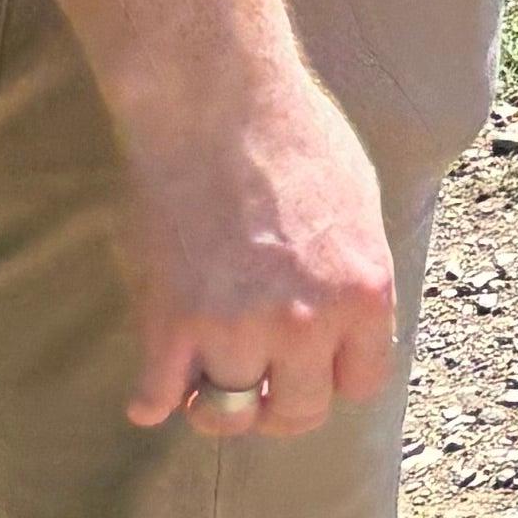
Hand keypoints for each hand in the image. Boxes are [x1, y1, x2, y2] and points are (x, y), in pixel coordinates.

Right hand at [113, 53, 398, 438]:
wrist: (217, 104)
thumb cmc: (294, 138)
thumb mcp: (360, 205)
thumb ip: (353, 274)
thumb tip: (346, 317)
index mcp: (363, 294)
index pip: (360, 385)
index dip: (333, 378)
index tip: (311, 368)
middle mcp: (306, 323)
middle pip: (296, 412)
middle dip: (278, 403)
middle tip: (258, 384)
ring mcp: (236, 328)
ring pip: (227, 413)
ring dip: (215, 401)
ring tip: (205, 381)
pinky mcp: (171, 323)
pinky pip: (158, 396)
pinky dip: (153, 400)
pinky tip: (155, 392)